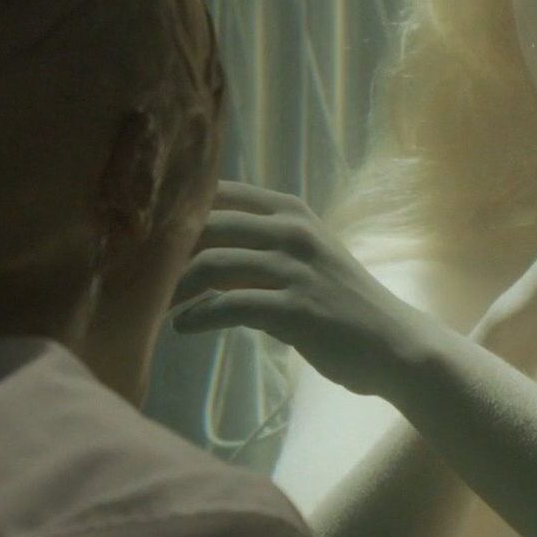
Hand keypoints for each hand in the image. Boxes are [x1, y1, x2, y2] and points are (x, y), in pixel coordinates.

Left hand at [169, 181, 442, 399]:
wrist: (394, 344)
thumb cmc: (345, 303)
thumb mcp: (306, 258)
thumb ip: (259, 247)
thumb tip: (198, 249)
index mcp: (291, 211)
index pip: (220, 192)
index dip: (179, 208)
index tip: (149, 232)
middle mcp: (292, 230)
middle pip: (207, 224)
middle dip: (168, 249)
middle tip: (142, 274)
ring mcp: (294, 268)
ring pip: (212, 264)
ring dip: (176, 288)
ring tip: (158, 307)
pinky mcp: (294, 309)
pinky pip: (228, 306)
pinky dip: (198, 317)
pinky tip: (184, 327)